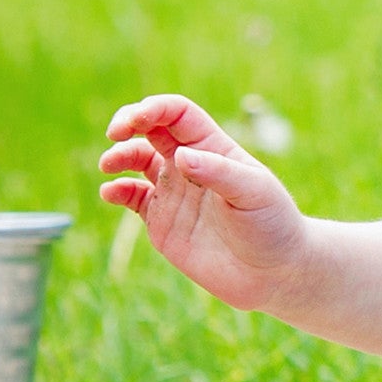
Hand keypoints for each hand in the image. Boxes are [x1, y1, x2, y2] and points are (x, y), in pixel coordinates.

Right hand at [99, 93, 307, 309]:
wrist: (272, 272)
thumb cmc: (272, 225)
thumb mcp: (254, 193)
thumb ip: (218, 172)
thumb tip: (181, 156)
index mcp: (214, 148)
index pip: (179, 114)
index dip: (155, 109)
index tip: (137, 120)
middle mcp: (191, 164)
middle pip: (153, 128)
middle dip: (128, 122)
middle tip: (115, 133)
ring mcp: (175, 190)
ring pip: (136, 160)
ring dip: (119, 155)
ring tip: (109, 165)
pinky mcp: (161, 219)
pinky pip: (130, 197)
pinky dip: (116, 190)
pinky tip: (111, 193)